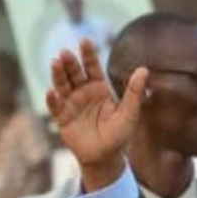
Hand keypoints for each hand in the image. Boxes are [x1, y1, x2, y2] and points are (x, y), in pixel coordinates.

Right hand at [45, 38, 144, 190]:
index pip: (92, 66)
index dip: (88, 54)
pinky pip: (55, 106)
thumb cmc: (119, 134)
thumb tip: (144, 69)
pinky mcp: (62, 118)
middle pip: (74, 72)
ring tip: (55, 62)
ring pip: (62, 84)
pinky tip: (51, 92)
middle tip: (66, 52)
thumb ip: (135, 92)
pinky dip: (52, 99)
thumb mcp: (130, 113)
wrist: (106, 157)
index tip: (85, 40)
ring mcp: (70, 103)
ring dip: (58, 74)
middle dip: (70, 62)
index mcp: (99, 87)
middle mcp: (82, 91)